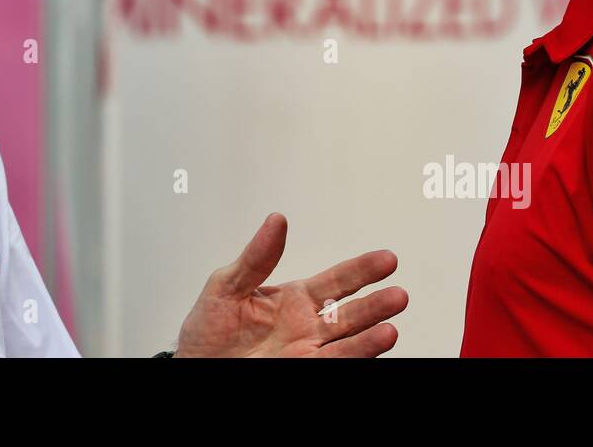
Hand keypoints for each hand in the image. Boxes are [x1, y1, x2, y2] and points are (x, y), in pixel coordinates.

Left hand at [173, 213, 406, 356]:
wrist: (194, 368)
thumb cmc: (207, 331)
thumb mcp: (226, 285)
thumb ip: (256, 258)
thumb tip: (276, 221)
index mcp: (293, 299)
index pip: (336, 281)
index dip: (362, 270)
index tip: (387, 260)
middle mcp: (307, 326)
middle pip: (350, 312)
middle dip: (375, 304)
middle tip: (399, 293)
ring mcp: (307, 352)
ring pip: (347, 341)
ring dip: (371, 334)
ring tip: (392, 326)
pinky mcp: (302, 371)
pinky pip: (333, 363)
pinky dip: (355, 354)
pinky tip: (373, 344)